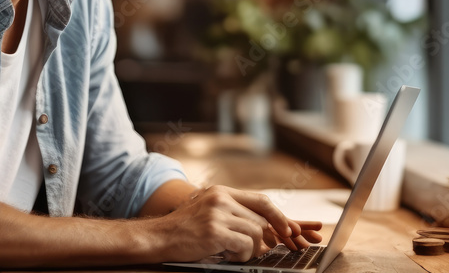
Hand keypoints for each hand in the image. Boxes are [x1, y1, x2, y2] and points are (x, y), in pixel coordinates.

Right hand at [149, 185, 322, 262]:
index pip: (261, 200)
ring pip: (256, 233)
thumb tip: (264, 229)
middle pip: (262, 218)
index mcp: (221, 192)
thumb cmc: (184, 229)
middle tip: (276, 247)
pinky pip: (245, 246)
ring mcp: (218, 214)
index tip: (291, 230)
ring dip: (251, 250)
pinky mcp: (215, 231)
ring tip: (234, 254)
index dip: (279, 216)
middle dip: (274, 236)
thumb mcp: (208, 212)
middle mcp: (221, 199)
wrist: (157, 237)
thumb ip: (233, 214)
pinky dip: (242, 256)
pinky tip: (228, 256)